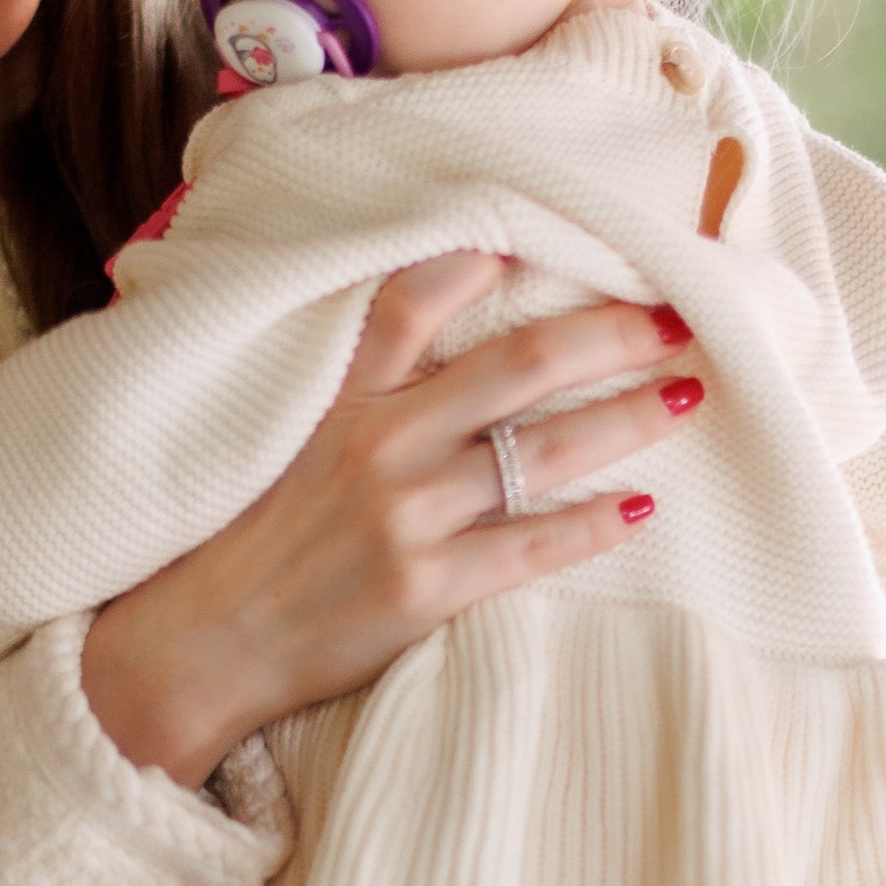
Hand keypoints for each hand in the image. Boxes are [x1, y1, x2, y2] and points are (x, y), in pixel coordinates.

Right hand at [81, 255, 701, 786]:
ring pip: (545, 450)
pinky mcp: (426, 589)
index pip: (419, 298)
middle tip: (680, 316)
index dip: (494, 261)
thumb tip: (445, 329)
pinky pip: (534, 547)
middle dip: (612, 334)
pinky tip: (642, 506)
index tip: (570, 241)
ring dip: (628, 417)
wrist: (199, 645)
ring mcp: (405, 516)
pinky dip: (594, 523)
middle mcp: (379, 442)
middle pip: (522, 365)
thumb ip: (358, 381)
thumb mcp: (286, 434)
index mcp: (342, 396)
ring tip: (686, 394)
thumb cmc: (246, 538)